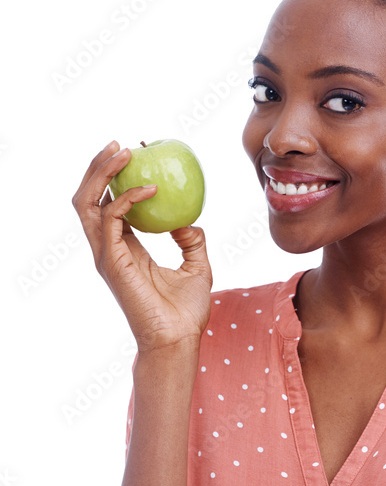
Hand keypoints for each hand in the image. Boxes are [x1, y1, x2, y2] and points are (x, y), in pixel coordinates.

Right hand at [71, 140, 213, 354]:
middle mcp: (109, 249)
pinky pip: (111, 219)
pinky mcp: (111, 262)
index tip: (138, 155)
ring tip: (122, 151)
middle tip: (121, 145)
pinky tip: (150, 188)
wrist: (179, 340)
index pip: (111, 204)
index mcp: (125, 249)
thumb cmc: (187, 313)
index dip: (118, 178)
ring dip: (102, 173)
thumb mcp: (197, 267)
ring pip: (87, 203)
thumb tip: (189, 220)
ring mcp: (106, 255)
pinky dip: (128, 199)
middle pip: (90, 198)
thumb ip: (191, 241)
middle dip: (99, 167)